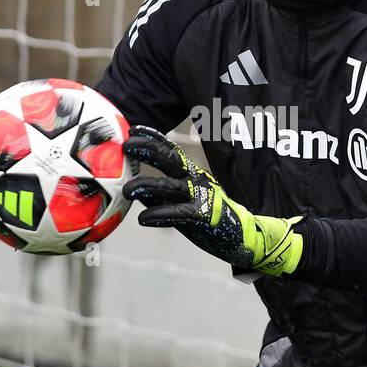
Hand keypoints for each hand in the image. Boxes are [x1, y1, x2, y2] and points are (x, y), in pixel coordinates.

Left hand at [120, 126, 302, 276]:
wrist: (239, 236)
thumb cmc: (205, 216)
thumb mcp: (180, 201)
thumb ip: (157, 195)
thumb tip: (132, 187)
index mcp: (191, 173)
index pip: (170, 150)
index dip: (152, 138)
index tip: (132, 130)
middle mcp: (196, 180)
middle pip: (171, 160)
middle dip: (148, 150)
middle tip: (126, 146)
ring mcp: (201, 197)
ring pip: (171, 187)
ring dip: (148, 185)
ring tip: (128, 190)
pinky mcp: (203, 217)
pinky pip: (179, 214)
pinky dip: (160, 215)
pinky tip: (143, 219)